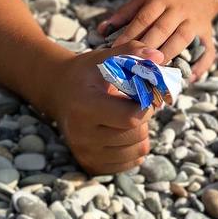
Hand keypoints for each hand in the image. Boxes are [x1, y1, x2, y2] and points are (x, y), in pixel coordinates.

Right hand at [46, 43, 164, 176]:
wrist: (59, 93)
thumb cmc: (86, 73)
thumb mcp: (104, 57)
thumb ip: (132, 53)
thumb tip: (158, 57)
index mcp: (84, 106)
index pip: (131, 117)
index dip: (148, 104)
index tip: (147, 93)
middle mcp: (82, 135)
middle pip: (136, 134)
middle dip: (145, 117)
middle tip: (137, 103)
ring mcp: (86, 153)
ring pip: (138, 151)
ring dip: (141, 132)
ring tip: (128, 115)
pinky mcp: (91, 165)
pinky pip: (131, 163)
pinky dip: (135, 147)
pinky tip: (123, 130)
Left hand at [97, 0, 217, 82]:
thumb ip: (124, 14)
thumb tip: (100, 30)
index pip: (143, 18)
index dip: (130, 34)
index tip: (116, 50)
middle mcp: (178, 9)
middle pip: (162, 29)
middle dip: (147, 48)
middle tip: (133, 66)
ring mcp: (195, 21)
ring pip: (181, 39)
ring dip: (168, 56)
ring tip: (154, 74)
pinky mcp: (208, 34)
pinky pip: (207, 51)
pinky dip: (200, 65)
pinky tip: (188, 79)